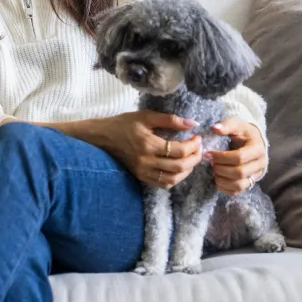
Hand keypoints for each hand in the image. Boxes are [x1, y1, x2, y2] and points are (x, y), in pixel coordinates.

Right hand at [87, 111, 202, 188]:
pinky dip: (175, 179)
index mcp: (148, 144)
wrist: (103, 137)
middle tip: (198, 149)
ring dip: (188, 170)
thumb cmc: (124, 124)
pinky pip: (163, 184)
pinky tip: (179, 169)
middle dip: (195, 158)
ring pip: (173, 178)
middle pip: (180, 166)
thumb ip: (170, 120)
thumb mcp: (146, 116)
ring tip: (191, 159)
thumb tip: (192, 123)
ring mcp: (143, 171)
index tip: (197, 138)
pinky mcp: (140, 176)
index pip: (179, 150)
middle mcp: (146, 161)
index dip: (193, 145)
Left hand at [206, 118, 267, 195]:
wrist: (251, 141)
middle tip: (210, 163)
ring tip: (214, 171)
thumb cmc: (242, 132)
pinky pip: (237, 192)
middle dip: (221, 169)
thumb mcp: (236, 124)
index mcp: (258, 148)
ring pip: (239, 185)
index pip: (240, 157)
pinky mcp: (250, 183)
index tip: (208, 154)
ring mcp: (256, 175)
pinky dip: (225, 188)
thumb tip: (215, 128)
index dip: (221, 157)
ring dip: (222, 180)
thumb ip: (227, 125)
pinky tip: (217, 179)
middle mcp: (260, 164)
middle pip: (239, 172)